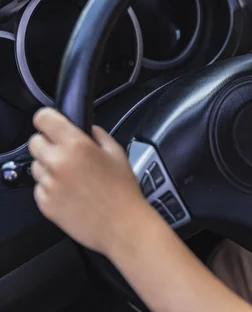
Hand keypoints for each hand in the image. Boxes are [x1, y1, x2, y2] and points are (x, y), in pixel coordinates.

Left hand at [28, 108, 147, 254]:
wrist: (122, 225)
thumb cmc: (123, 192)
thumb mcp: (118, 154)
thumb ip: (99, 136)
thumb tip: (87, 130)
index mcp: (77, 146)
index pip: (43, 119)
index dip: (47, 119)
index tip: (51, 123)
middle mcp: (58, 162)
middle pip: (35, 142)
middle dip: (48, 144)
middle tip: (66, 154)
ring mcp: (49, 184)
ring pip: (36, 166)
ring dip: (49, 167)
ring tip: (72, 177)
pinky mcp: (45, 203)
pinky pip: (39, 188)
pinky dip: (51, 188)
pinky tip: (71, 192)